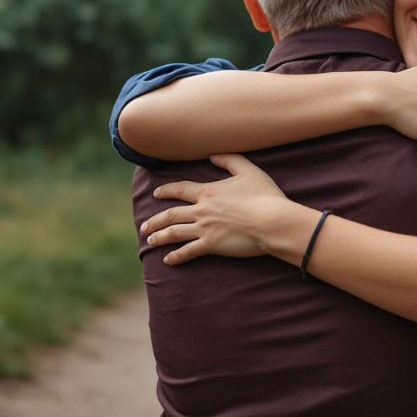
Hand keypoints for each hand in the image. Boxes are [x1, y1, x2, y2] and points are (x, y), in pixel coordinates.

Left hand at [141, 154, 296, 264]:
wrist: (272, 221)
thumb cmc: (264, 195)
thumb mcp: (248, 171)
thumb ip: (229, 160)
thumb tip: (212, 155)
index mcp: (208, 192)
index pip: (180, 190)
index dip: (166, 191)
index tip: (156, 194)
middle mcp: (201, 210)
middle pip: (170, 215)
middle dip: (155, 220)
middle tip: (144, 226)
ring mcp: (205, 229)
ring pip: (174, 233)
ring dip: (160, 237)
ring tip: (150, 241)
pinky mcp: (212, 245)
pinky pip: (188, 251)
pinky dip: (176, 256)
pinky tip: (168, 260)